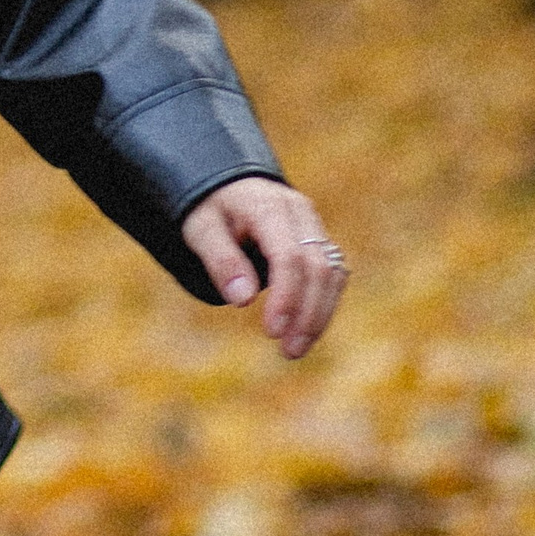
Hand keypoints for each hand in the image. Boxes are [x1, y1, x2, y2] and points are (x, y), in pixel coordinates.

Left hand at [180, 176, 346, 359]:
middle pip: (318, 269)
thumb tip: (243, 299)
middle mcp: (300, 214)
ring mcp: (315, 227)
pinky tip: (306, 330)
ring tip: (295, 350)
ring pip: (333, 275)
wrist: (227, 183)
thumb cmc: (209, 207)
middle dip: (307, 314)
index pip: (290, 257)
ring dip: (319, 315)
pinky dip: (323, 304)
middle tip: (288, 351)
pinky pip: (333, 276)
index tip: (273, 332)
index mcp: (269, 207)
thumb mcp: (201, 228)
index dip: (286, 297)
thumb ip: (221, 259)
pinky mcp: (320, 242)